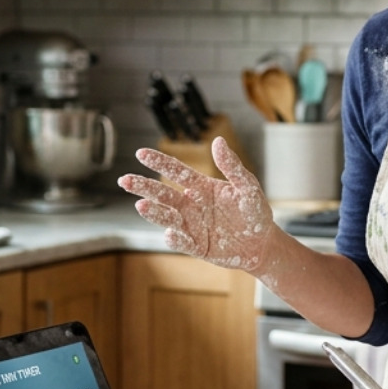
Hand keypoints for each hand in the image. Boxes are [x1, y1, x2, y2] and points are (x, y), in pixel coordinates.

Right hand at [117, 137, 275, 270]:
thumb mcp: (247, 187)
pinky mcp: (197, 246)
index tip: (141, 153)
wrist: (262, 243)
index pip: (176, 171)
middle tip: (124, 180)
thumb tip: (218, 141)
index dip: (159, 162)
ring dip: (154, 212)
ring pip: (167, 217)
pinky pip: (182, 242)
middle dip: (144, 186)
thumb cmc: (255, 212)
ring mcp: (192, 226)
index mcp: (201, 187)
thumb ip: (232, 167)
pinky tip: (170, 233)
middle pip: (163, 194)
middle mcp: (191, 205)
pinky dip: (175, 239)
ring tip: (141, 205)